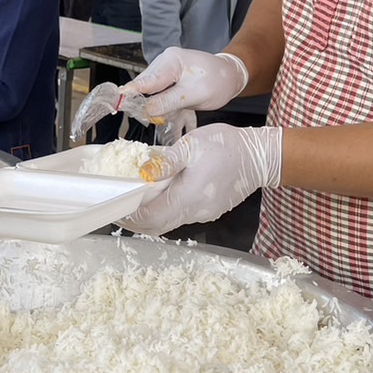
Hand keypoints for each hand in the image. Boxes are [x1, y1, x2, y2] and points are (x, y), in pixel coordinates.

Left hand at [119, 124, 282, 235]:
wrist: (258, 156)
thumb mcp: (191, 145)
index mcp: (188, 197)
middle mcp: (195, 211)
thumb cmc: (226, 146)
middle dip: (134, 220)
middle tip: (118, 207)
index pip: (150, 218)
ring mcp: (204, 213)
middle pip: (156, 226)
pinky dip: (164, 210)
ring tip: (133, 200)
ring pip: (168, 223)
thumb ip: (164, 162)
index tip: (114, 206)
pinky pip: (181, 216)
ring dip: (149, 216)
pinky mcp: (209, 210)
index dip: (129, 216)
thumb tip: (142, 173)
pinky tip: (158, 196)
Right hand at [125, 47, 248, 118]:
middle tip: (145, 117)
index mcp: (172, 60)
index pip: (148, 80)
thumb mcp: (195, 95)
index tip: (118, 101)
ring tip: (159, 113)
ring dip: (152, 102)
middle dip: (143, 100)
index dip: (132, 92)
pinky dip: (158, 100)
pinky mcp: (168, 77)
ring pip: (150, 88)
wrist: (230, 76)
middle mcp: (165, 61)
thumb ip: (169, 102)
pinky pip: (156, 90)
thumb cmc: (217, 82)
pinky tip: (164, 108)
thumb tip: (146, 110)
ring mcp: (166, 68)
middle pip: (145, 84)